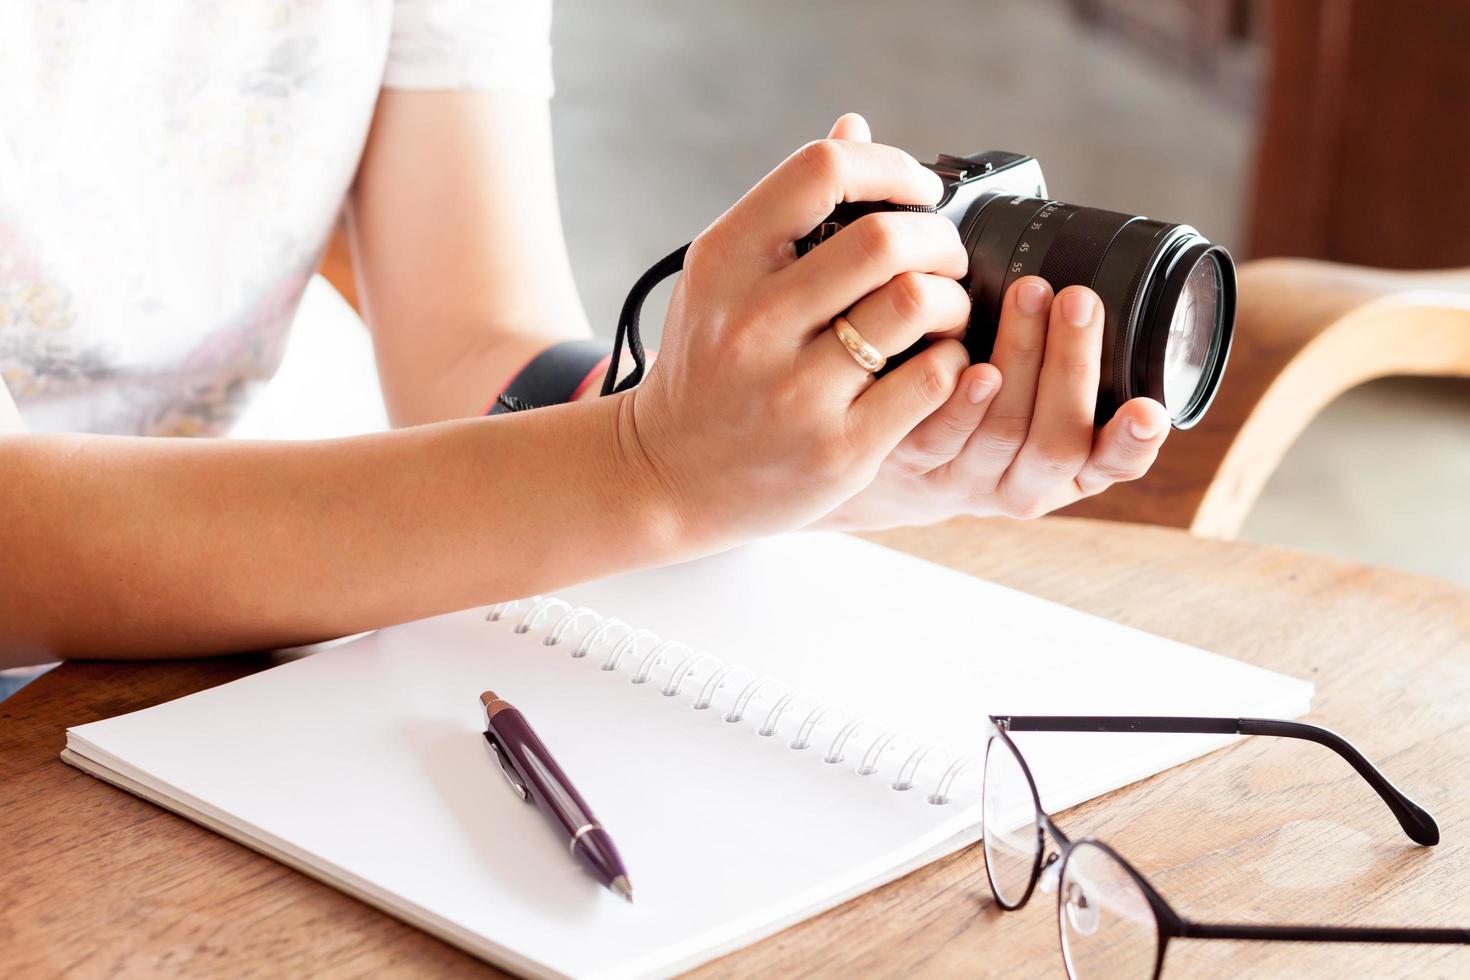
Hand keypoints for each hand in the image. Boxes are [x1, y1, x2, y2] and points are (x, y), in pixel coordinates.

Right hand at [618, 116, 973, 553]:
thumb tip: (854, 127)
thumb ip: (788, 210)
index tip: (919, 190)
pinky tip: (937, 363)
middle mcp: (752, 325)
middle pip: (884, 240)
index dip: (889, 166)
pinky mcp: (836, 449)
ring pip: (914, 306)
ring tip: (945, 312)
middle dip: (938, 238)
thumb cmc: (706, 367)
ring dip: (953, 300)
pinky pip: (931, 382)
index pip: (820, 171)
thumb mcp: (723, 280)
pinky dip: (953, 363)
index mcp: (723, 263)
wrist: (666, 477)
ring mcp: (794, 392)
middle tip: (945, 257)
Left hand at [815, 272, 1169, 529]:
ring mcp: (965, 480)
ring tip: (1030, 296)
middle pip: (1058, 441)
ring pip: (1002, 432)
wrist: (894, 469)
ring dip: (1021, 360)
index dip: (1133, 442)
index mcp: (1069, 472)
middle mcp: (1022, 484)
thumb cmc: (981, 418)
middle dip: (1073, 366)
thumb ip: (1068, 364)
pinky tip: (967, 361)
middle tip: (1078, 300)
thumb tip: (1077, 272)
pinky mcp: (912, 466)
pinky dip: (958, 399)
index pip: (1114, 465)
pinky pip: (937, 437)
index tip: (1147, 409)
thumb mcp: (1038, 407)